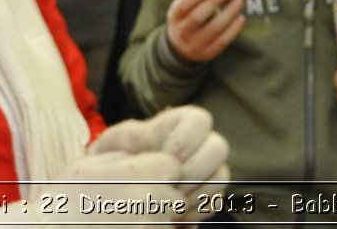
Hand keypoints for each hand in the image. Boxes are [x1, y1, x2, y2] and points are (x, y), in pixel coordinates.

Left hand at [90, 105, 230, 198]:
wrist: (116, 182)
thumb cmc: (117, 155)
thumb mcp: (118, 140)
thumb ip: (135, 135)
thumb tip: (152, 138)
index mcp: (180, 124)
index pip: (200, 120)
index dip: (188, 138)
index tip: (168, 155)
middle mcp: (199, 144)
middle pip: (219, 147)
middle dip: (195, 168)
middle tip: (172, 182)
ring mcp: (206, 169)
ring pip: (221, 176)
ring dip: (195, 191)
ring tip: (170, 201)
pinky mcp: (207, 194)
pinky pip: (214, 201)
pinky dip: (196, 210)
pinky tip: (175, 215)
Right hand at [166, 0, 244, 62]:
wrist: (180, 48)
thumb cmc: (184, 19)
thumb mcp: (180, 8)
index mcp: (174, 18)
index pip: (183, 7)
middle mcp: (182, 33)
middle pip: (198, 18)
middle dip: (213, 3)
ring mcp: (195, 45)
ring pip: (213, 30)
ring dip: (228, 14)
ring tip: (238, 2)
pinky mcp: (207, 54)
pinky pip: (222, 42)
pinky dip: (233, 29)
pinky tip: (241, 18)